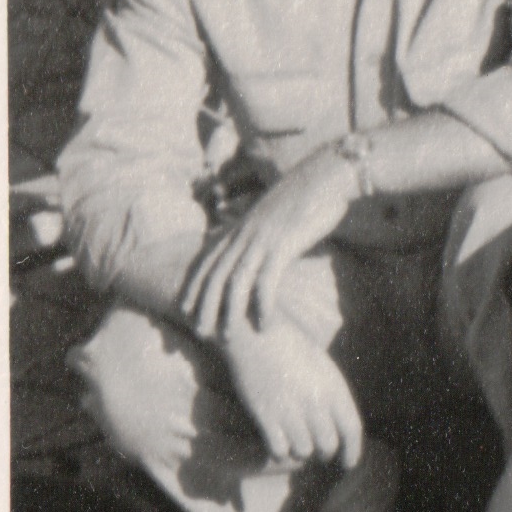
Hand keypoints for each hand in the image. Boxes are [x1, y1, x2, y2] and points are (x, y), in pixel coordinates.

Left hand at [178, 149, 354, 338]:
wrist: (327, 176)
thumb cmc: (306, 193)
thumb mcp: (272, 209)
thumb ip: (258, 226)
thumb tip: (252, 237)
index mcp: (239, 226)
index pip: (205, 260)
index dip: (193, 285)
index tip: (184, 308)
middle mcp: (244, 234)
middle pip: (214, 276)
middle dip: (203, 306)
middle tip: (199, 332)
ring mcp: (262, 240)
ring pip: (234, 282)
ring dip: (228, 312)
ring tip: (228, 336)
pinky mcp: (283, 245)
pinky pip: (266, 281)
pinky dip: (262, 305)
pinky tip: (264, 324)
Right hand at [220, 322, 364, 468]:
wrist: (257, 334)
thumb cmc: (290, 347)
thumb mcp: (322, 367)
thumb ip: (331, 393)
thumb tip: (337, 421)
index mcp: (334, 388)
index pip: (352, 429)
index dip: (353, 452)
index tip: (348, 464)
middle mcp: (316, 401)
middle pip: (328, 445)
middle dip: (323, 453)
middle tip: (316, 452)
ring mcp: (291, 408)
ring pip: (303, 451)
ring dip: (299, 452)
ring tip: (295, 445)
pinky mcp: (265, 414)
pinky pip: (278, 449)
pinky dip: (279, 451)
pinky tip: (276, 444)